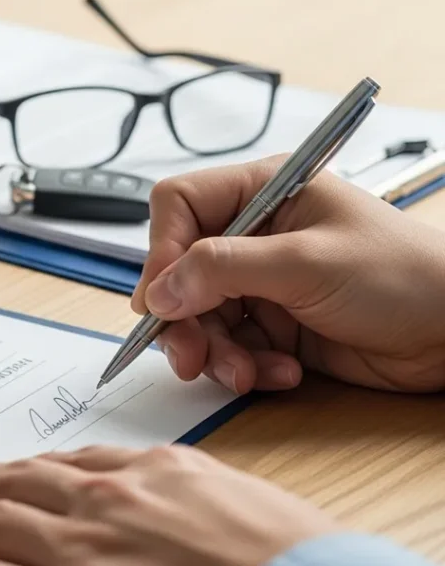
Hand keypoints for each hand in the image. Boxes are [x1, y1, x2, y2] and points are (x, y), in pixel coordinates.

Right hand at [129, 156, 444, 393]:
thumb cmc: (404, 276)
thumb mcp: (307, 263)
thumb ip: (225, 270)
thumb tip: (160, 289)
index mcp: (262, 192)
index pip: (179, 207)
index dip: (162, 251)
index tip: (161, 300)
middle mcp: (254, 234)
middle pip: (179, 271)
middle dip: (184, 319)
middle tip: (190, 355)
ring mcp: (261, 282)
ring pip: (198, 316)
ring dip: (215, 351)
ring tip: (245, 373)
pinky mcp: (272, 324)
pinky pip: (229, 347)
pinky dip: (245, 366)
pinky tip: (280, 372)